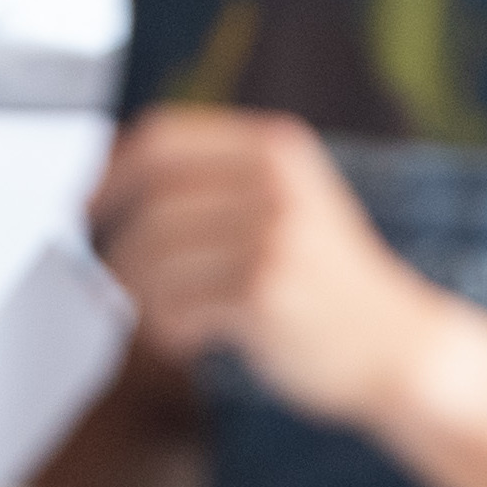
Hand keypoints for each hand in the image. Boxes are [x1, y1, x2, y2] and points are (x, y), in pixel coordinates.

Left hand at [86, 107, 461, 426]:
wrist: (402, 348)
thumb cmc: (331, 283)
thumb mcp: (287, 203)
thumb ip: (216, 182)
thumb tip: (108, 177)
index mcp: (275, 147)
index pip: (162, 138)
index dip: (109, 172)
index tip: (84, 207)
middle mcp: (274, 182)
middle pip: (149, 201)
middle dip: (118, 247)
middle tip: (116, 280)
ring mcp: (272, 235)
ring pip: (153, 258)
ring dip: (142, 296)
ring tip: (167, 316)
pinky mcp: (264, 292)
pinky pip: (175, 306)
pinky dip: (170, 328)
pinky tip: (195, 337)